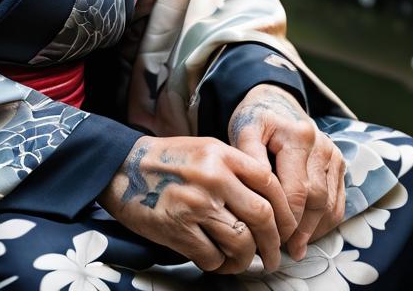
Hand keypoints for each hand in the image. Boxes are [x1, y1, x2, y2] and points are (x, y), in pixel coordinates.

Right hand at [97, 135, 296, 273]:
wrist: (124, 168)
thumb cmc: (168, 161)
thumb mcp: (207, 150)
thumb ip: (237, 169)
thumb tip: (270, 203)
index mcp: (222, 154)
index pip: (269, 184)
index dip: (285, 212)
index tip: (287, 229)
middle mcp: (213, 177)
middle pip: (262, 217)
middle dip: (274, 244)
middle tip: (274, 256)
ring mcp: (196, 203)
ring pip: (241, 243)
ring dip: (245, 260)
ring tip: (241, 261)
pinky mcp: (178, 228)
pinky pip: (213, 257)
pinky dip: (218, 264)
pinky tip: (214, 258)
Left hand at [228, 84, 345, 260]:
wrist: (273, 103)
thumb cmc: (254, 121)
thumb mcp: (244, 132)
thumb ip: (250, 159)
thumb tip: (260, 196)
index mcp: (296, 135)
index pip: (295, 190)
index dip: (283, 219)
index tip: (268, 236)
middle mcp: (320, 143)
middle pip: (315, 200)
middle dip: (298, 228)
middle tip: (279, 246)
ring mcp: (332, 153)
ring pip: (329, 204)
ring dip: (313, 230)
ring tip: (294, 246)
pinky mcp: (338, 162)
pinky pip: (338, 202)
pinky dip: (325, 223)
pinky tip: (308, 234)